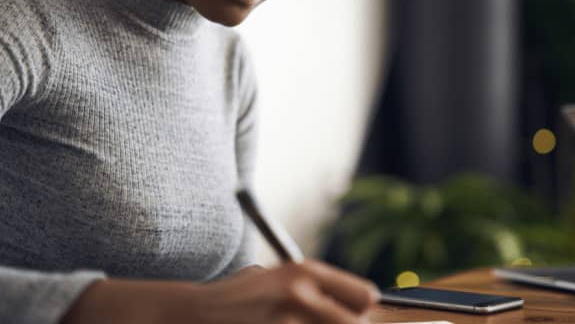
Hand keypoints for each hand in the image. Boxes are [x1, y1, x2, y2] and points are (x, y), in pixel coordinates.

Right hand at [61, 260, 379, 323]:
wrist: (192, 313)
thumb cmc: (241, 299)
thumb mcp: (280, 280)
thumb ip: (316, 291)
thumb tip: (365, 306)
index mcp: (306, 271)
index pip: (365, 296)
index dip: (362, 311)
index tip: (357, 317)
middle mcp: (300, 293)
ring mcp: (286, 320)